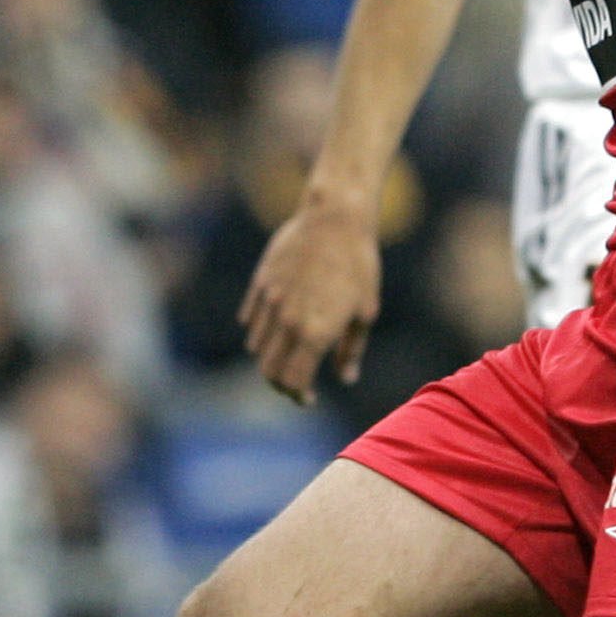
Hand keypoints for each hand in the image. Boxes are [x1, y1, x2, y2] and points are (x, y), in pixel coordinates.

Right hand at [238, 190, 381, 405]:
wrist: (336, 218)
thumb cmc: (360, 265)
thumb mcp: (365, 311)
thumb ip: (351, 349)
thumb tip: (345, 377)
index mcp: (314, 333)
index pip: (293, 381)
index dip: (298, 396)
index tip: (308, 397)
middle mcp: (287, 321)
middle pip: (268, 370)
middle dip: (280, 383)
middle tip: (296, 382)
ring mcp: (270, 301)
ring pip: (257, 346)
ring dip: (271, 356)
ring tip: (290, 351)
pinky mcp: (261, 283)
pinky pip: (250, 319)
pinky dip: (259, 331)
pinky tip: (278, 326)